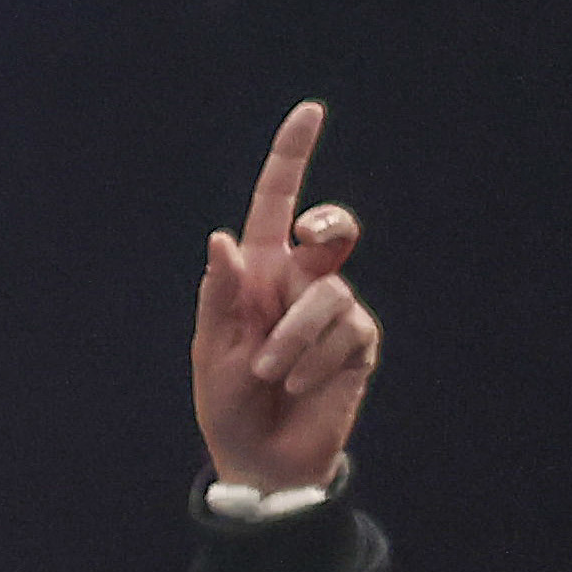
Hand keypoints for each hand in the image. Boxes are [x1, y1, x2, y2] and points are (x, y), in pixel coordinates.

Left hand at [190, 102, 375, 495]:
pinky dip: (312, 361)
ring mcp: (335, 310)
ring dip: (292, 338)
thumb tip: (221, 238)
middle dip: (327, 228)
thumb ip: (220, 296)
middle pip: (331, 229)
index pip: (277, 206)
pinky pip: (344, 332)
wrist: (261, 459)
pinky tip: (298, 384)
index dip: (292, 158)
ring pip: (328, 293)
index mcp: (259, 275)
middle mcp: (301, 282)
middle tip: (311, 239)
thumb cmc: (228, 404)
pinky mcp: (359, 341)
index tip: (309, 112)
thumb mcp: (213, 351)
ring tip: (271, 373)